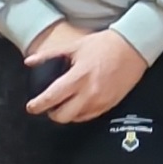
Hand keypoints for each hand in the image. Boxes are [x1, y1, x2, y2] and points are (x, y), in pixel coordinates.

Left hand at [25, 20, 148, 125]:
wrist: (133, 47)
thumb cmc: (105, 44)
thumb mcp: (74, 46)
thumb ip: (49, 55)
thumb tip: (29, 61)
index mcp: (78, 77)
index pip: (52, 98)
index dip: (38, 105)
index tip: (31, 107)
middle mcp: (89, 92)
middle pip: (63, 116)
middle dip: (52, 113)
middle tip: (49, 106)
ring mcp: (101, 101)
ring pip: (76, 119)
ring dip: (67, 114)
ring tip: (65, 104)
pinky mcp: (110, 104)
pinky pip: (90, 116)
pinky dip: (81, 113)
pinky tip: (79, 103)